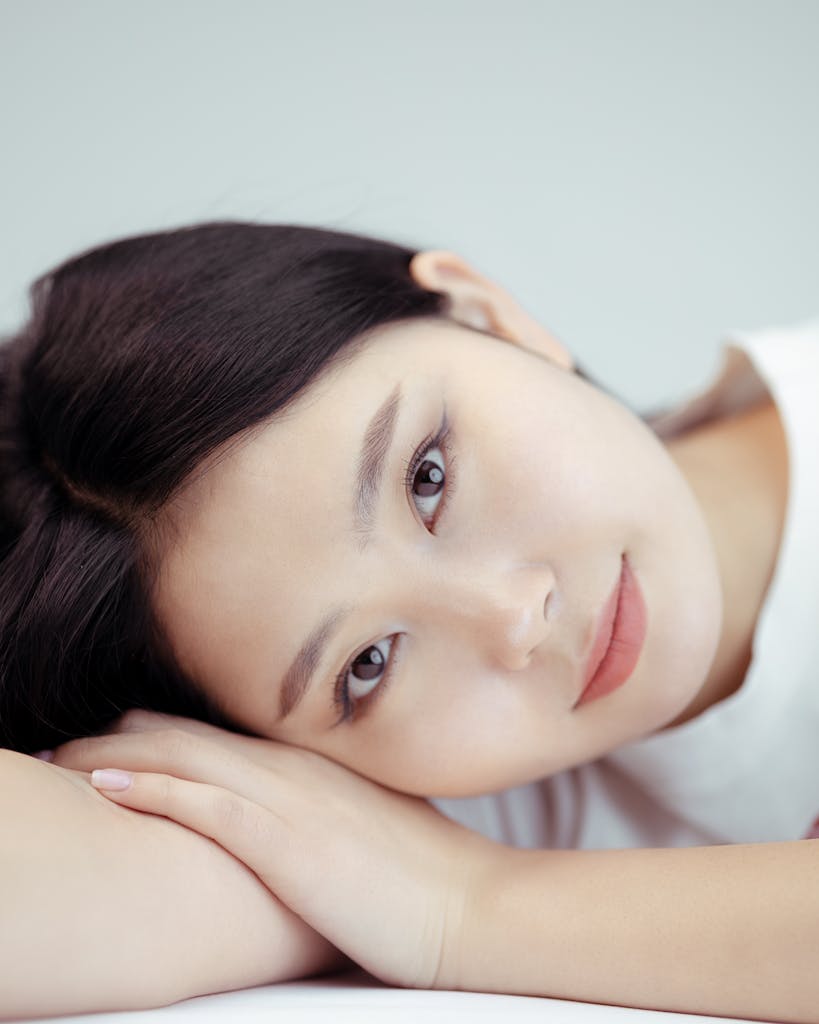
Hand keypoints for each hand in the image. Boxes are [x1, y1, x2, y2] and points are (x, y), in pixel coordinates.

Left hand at [48, 710, 502, 989]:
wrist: (472, 907)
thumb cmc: (431, 877)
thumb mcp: (375, 829)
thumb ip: (334, 812)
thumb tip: (308, 823)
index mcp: (313, 768)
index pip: (222, 736)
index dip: (166, 736)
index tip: (122, 740)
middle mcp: (295, 771)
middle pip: (190, 735)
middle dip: (125, 736)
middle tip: (74, 743)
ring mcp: (290, 802)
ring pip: (184, 757)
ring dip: (116, 754)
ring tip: (64, 756)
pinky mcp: (289, 842)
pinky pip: (205, 804)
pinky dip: (152, 788)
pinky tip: (109, 785)